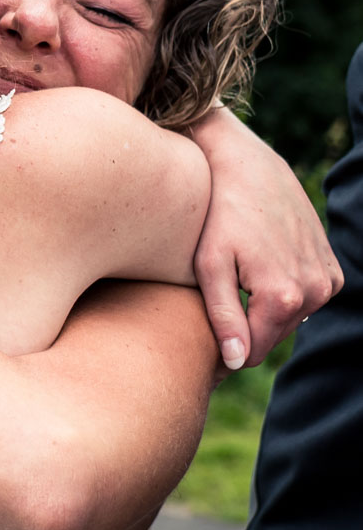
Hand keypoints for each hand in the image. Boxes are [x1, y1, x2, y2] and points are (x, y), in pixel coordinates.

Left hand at [190, 111, 342, 368]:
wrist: (248, 168)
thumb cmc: (217, 215)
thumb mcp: (210, 266)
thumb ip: (223, 317)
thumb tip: (235, 362)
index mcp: (283, 296)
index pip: (252, 353)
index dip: (223, 354)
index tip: (198, 349)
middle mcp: (314, 291)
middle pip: (271, 336)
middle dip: (244, 330)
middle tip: (210, 311)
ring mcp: (328, 280)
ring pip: (287, 319)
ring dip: (262, 310)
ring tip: (233, 284)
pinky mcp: (332, 269)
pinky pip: (303, 299)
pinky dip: (280, 293)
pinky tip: (257, 271)